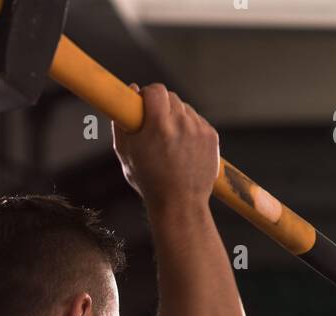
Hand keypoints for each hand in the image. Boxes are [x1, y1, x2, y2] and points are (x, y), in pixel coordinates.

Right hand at [112, 83, 219, 213]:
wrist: (180, 205)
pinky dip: (190, 130)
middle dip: (162, 107)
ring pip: (185, 109)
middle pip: (171, 97)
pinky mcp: (211, 135)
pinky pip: (198, 121)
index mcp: (158, 126)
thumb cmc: (149, 182)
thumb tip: (131, 90)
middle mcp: (181, 123)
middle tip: (155, 127)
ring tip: (171, 144)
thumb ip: (123, 122)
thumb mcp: (127, 155)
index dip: (147, 94)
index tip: (144, 103)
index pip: (155, 90)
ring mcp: (199, 129)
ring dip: (176, 119)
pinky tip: (183, 149)